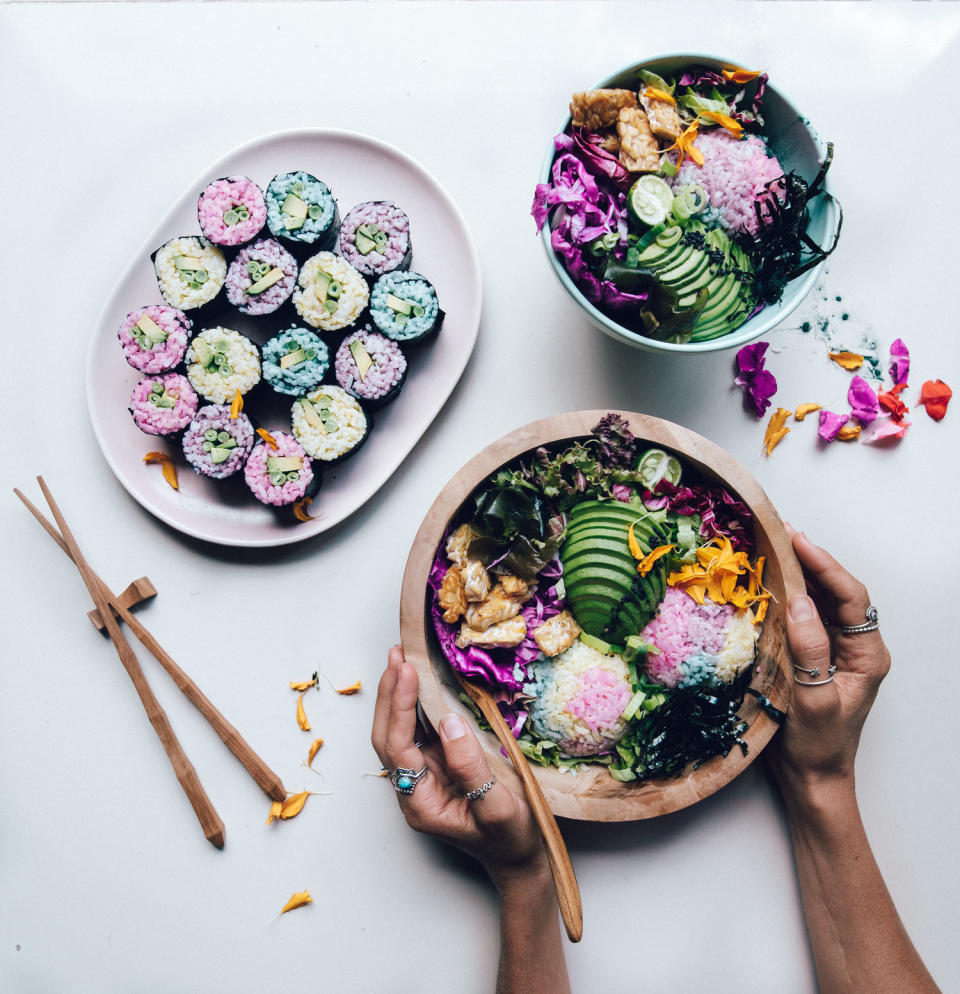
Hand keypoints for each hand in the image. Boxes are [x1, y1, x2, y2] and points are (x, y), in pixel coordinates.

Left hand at [371, 646, 546, 889]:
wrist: (520, 859)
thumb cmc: (511, 840)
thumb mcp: (497, 808)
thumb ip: (471, 768)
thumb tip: (450, 722)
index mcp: (420, 803)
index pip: (397, 747)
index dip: (398, 706)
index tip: (406, 671)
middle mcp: (413, 789)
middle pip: (387, 736)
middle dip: (389, 694)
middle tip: (397, 655)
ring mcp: (425, 777)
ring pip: (399, 731)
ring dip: (398, 695)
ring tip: (402, 658)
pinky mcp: (439, 767)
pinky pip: (420, 731)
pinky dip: (417, 704)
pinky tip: (421, 682)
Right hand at [768, 527, 890, 803]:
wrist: (810, 780)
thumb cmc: (817, 747)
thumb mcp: (814, 700)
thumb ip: (810, 650)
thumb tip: (798, 601)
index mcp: (867, 655)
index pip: (851, 597)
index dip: (825, 564)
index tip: (796, 540)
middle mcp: (854, 647)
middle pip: (837, 591)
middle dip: (811, 559)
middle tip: (779, 531)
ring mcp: (833, 651)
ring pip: (820, 600)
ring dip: (798, 573)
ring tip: (771, 546)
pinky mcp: (811, 656)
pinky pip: (802, 617)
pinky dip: (785, 596)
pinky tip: (767, 582)